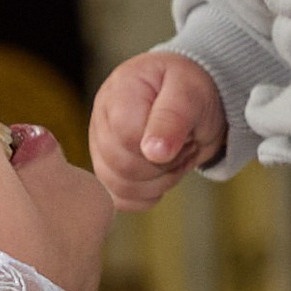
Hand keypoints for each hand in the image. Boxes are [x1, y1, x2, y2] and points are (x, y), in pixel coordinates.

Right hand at [91, 51, 227, 206]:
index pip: (127, 137)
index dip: (160, 145)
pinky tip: (162, 174)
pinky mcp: (107, 171)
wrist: (189, 101)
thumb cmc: (188, 90)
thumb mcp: (190, 93)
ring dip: (160, 181)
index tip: (184, 132)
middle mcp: (101, 120)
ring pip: (121, 188)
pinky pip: (121, 199)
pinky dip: (148, 195)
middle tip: (184, 143)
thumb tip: (154, 152)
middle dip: (165, 164)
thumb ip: (172, 117)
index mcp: (119, 92)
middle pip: (124, 167)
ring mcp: (100, 148)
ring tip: (174, 156)